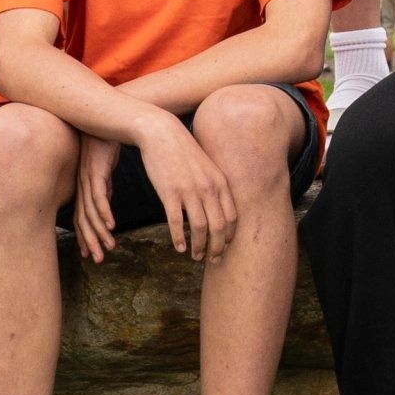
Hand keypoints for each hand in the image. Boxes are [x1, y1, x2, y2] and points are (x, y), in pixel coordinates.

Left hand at [72, 134, 120, 265]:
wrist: (108, 118)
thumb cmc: (106, 142)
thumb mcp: (106, 168)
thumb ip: (106, 185)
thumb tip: (108, 201)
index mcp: (84, 186)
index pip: (82, 217)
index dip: (85, 237)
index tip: (92, 254)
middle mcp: (82, 185)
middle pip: (83, 220)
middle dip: (90, 241)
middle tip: (97, 260)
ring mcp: (87, 178)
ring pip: (91, 212)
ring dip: (99, 232)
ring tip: (108, 248)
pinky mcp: (96, 170)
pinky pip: (100, 195)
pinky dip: (105, 212)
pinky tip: (111, 225)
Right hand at [135, 115, 237, 261]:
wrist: (161, 133)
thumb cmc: (183, 151)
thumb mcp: (206, 167)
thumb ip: (214, 186)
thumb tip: (217, 209)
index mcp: (220, 182)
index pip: (232, 217)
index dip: (230, 237)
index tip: (225, 248)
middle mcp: (208, 188)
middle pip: (219, 227)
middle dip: (217, 248)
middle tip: (213, 260)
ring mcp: (189, 191)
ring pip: (200, 228)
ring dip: (199, 246)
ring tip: (195, 256)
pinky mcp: (169, 193)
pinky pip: (177, 223)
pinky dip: (179, 239)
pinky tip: (179, 248)